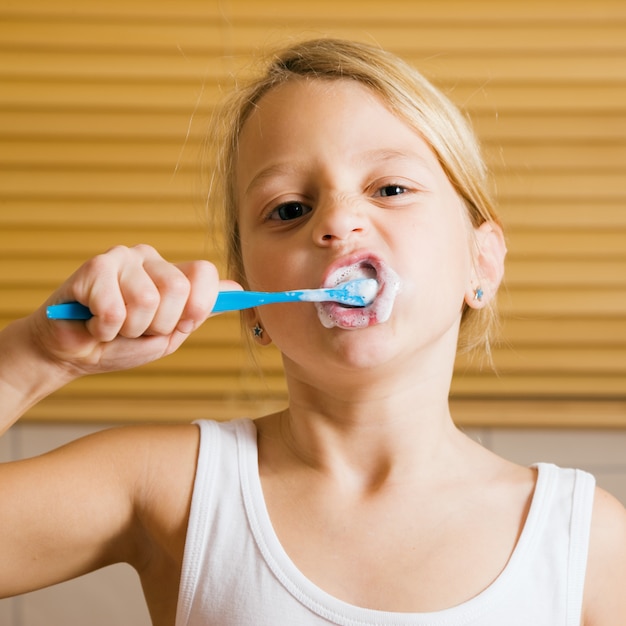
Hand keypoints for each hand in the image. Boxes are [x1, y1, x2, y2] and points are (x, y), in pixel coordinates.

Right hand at [29, 244, 237, 376]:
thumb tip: (239, 289)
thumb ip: (200, 311)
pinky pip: (115, 310)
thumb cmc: (122, 343)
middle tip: (138, 328)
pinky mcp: (93, 268)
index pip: (204, 272)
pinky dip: (105, 329)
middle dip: (159, 324)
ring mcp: (122, 259)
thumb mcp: (170, 332)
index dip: (197, 306)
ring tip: (114, 326)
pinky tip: (95, 323)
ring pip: (146, 301)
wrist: (74, 355)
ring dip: (130, 329)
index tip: (181, 325)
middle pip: (178, 289)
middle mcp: (150, 258)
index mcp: (172, 272)